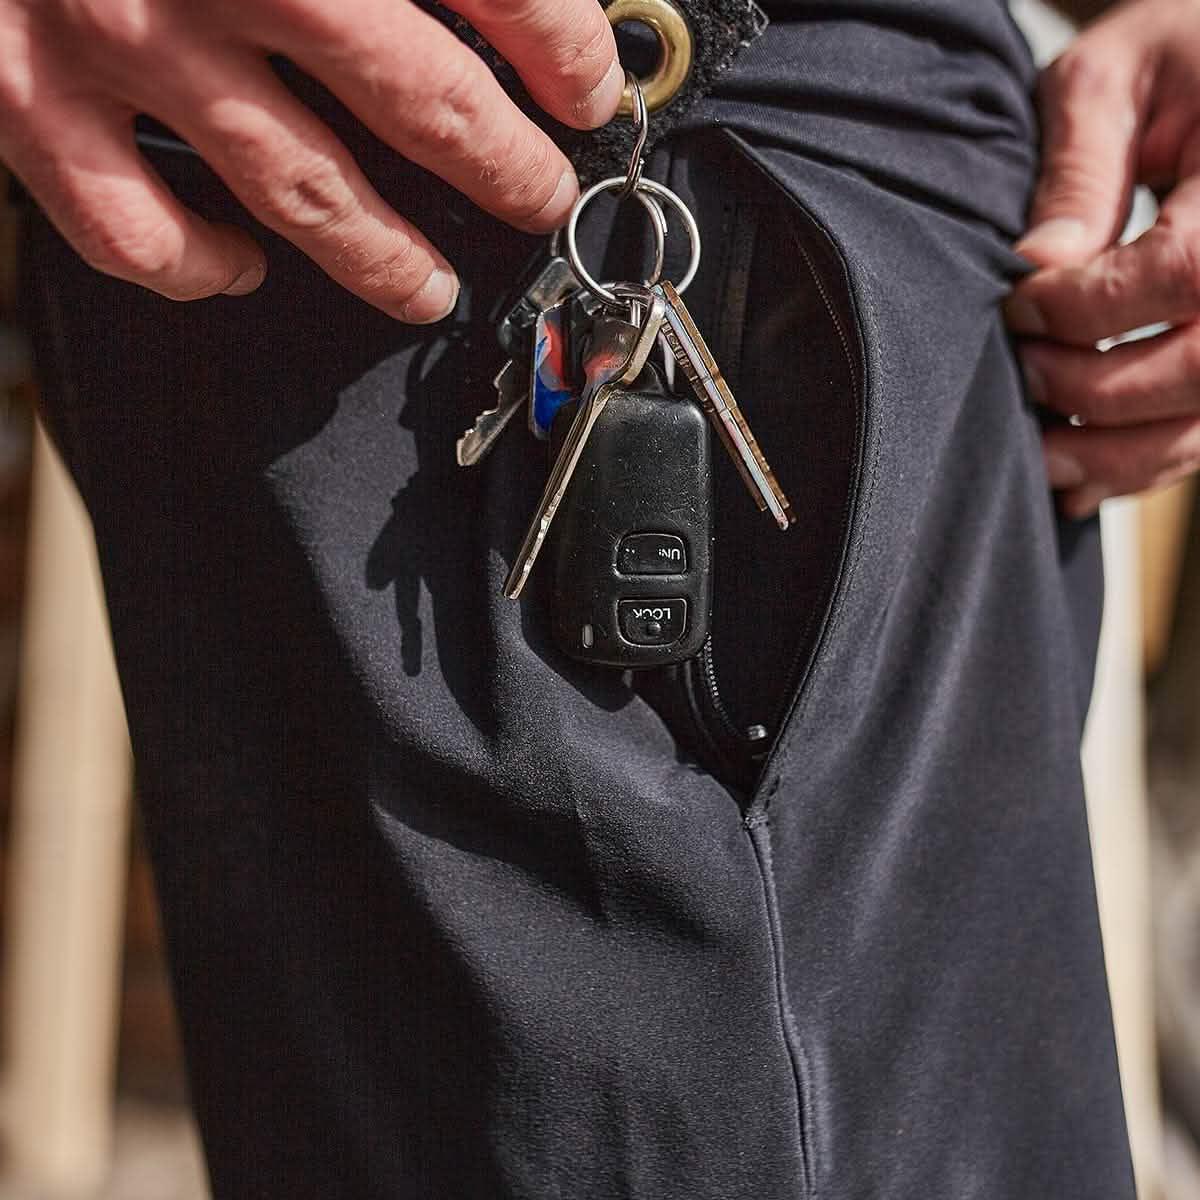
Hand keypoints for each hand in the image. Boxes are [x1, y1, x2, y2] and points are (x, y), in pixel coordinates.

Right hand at [0, 0, 622, 321]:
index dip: (562, 48)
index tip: (588, 87)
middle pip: (420, 102)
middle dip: (506, 167)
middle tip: (538, 197)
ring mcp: (119, 39)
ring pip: (302, 189)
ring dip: (387, 258)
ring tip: (432, 289)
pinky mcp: (27, 99)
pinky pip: (134, 227)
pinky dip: (199, 268)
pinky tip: (242, 267)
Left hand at [1006, 0, 1199, 516]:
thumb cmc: (1182, 55)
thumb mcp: (1115, 75)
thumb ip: (1078, 169)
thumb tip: (1036, 269)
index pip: (1184, 273)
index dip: (1087, 309)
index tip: (1017, 307)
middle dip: (1094, 390)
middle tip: (1021, 374)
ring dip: (1116, 454)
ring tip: (1038, 454)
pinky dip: (1145, 465)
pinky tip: (1080, 477)